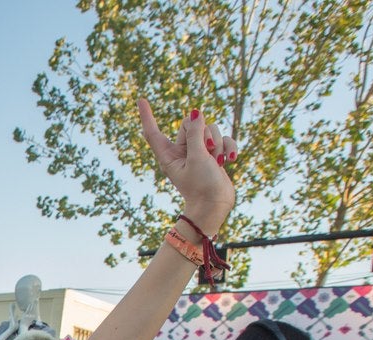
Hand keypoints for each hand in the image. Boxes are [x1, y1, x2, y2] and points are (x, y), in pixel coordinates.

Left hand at [136, 100, 236, 235]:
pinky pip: (223, 139)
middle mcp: (182, 151)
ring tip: (218, 161)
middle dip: (204, 133)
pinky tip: (231, 160)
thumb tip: (195, 113)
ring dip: (218, 143)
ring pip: (210, 129)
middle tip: (208, 151)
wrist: (216, 206)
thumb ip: (195, 134)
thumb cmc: (202, 186)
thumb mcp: (197, 158)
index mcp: (168, 155)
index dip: (147, 116)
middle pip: (191, 124)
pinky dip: (229, 147)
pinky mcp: (214, 154)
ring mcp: (199, 152)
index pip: (153, 132)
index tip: (141, 99)